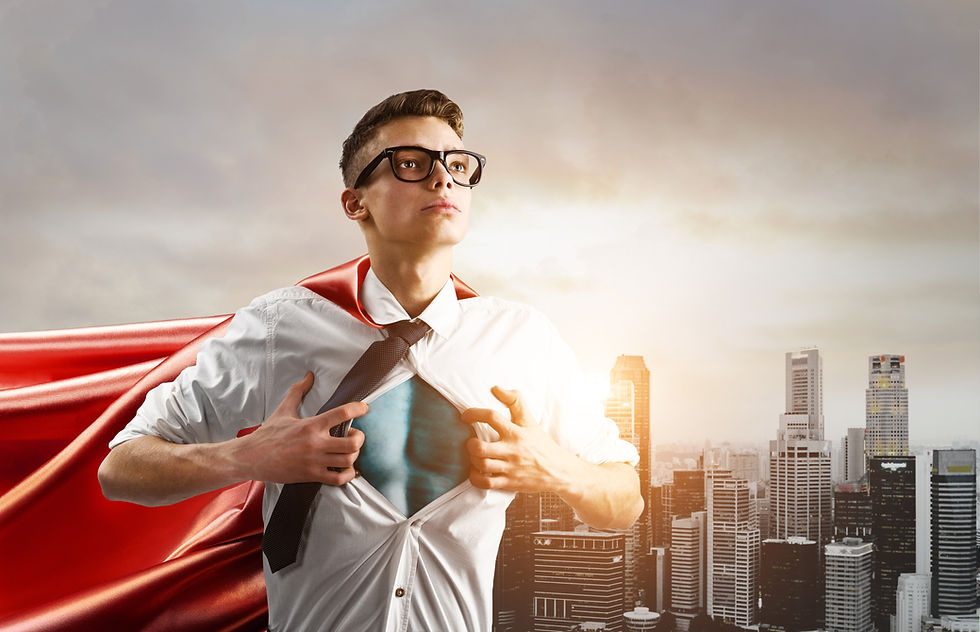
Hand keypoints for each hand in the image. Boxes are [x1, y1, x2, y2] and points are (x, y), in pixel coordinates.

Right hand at [228, 372, 367, 485]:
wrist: (250, 458)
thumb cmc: (267, 434)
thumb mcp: (283, 410)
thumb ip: (298, 391)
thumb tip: (309, 375)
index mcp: (311, 424)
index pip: (343, 413)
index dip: (359, 409)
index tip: (365, 408)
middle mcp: (315, 443)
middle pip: (353, 442)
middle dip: (359, 438)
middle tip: (355, 435)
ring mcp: (314, 461)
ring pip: (348, 461)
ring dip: (354, 456)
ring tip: (349, 452)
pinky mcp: (311, 475)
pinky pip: (338, 479)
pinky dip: (347, 475)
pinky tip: (344, 469)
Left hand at [460, 386, 582, 493]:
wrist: (558, 471)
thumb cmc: (541, 444)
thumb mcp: (530, 421)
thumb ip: (514, 401)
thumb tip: (495, 388)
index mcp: (516, 432)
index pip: (491, 417)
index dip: (474, 414)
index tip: (465, 416)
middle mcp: (512, 450)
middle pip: (480, 447)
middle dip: (470, 443)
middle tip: (471, 441)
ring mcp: (510, 468)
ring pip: (482, 464)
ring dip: (473, 459)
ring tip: (475, 455)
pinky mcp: (509, 483)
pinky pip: (486, 483)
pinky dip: (476, 477)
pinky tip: (477, 470)